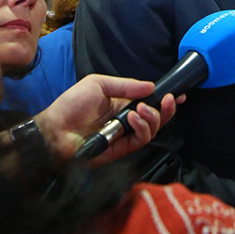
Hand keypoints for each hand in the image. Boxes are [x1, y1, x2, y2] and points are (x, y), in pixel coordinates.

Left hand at [33, 74, 181, 165]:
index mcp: (121, 104)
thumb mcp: (98, 84)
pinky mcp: (122, 149)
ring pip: (152, 129)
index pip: (149, 102)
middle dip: (166, 109)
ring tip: (142, 108)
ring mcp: (125, 135)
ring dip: (153, 117)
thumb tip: (151, 86)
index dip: (165, 99)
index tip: (180, 94)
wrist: (55, 130)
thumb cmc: (72, 104)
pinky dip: (141, 127)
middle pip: (156, 117)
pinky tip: (132, 118)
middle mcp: (126, 120)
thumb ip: (126, 86)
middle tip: (169, 100)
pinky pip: (140, 139)